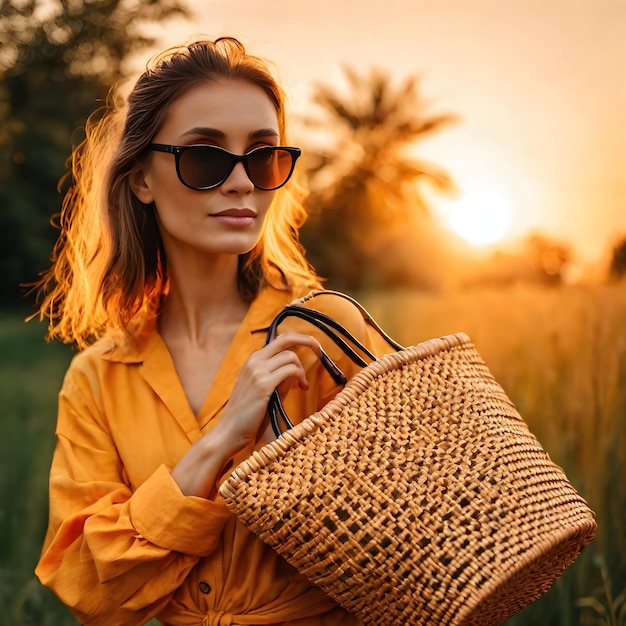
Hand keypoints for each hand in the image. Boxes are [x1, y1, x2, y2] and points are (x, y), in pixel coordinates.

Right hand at [171, 333, 319, 497]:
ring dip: (302, 370)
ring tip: (302, 385)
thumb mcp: (263, 390)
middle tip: (320, 351)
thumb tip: (294, 373)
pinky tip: (301, 388)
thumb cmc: (247, 414)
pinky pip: (290, 370)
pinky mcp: (263, 384)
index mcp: (253, 359)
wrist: (229, 431)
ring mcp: (257, 371)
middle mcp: (254, 360)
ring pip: (290, 356)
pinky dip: (300, 376)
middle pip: (286, 338)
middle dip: (307, 340)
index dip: (299, 341)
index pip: (280, 340)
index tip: (313, 350)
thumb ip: (278, 378)